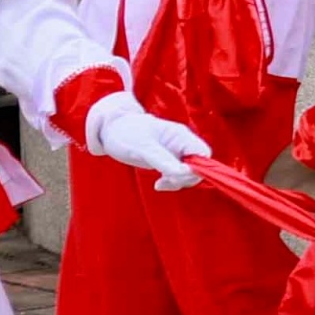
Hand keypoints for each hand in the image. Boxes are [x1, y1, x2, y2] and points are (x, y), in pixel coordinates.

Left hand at [79, 91, 213, 190]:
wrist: (110, 129)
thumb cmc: (125, 134)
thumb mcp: (143, 148)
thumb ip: (164, 160)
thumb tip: (184, 172)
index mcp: (180, 136)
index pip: (203, 153)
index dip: (198, 167)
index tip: (179, 176)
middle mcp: (181, 143)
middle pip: (199, 165)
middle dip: (186, 177)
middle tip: (166, 181)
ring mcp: (175, 152)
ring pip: (189, 172)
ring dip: (177, 182)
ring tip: (160, 184)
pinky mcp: (167, 160)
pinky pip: (178, 174)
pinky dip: (171, 182)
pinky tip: (158, 184)